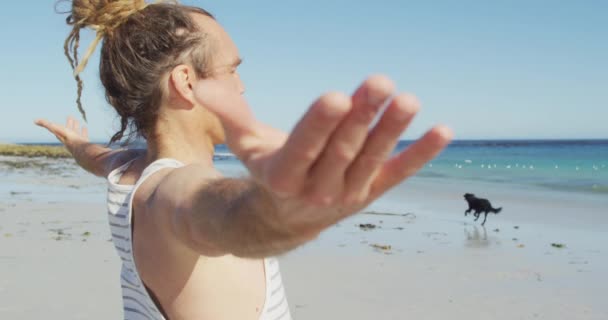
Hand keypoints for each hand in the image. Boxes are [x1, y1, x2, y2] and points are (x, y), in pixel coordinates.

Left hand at [34, 116, 88, 151]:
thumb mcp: (56, 129)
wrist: (82, 150)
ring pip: (76, 133)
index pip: (56, 129)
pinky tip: (84, 127)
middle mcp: (69, 139)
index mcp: (62, 136)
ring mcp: (77, 141)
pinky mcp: (85, 143)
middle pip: (67, 130)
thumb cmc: (69, 139)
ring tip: (78, 121)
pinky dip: (83, 131)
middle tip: (70, 116)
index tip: (53, 121)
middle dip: (68, 124)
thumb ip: (46, 124)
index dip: (53, 125)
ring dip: (76, 127)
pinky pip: (84, 136)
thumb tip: (34, 120)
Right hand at [194, 75, 451, 231]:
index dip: (321, 125)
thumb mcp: (246, 145)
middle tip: (378, 82)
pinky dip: (420, 155)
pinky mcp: (372, 193)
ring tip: (409, 100)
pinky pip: (398, 173)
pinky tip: (442, 131)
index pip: (305, 149)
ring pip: (372, 160)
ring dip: (392, 131)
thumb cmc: (267, 172)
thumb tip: (200, 84)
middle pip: (342, 151)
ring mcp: (348, 194)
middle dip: (361, 118)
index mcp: (284, 176)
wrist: (284, 221)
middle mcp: (317, 191)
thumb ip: (230, 112)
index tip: (336, 97)